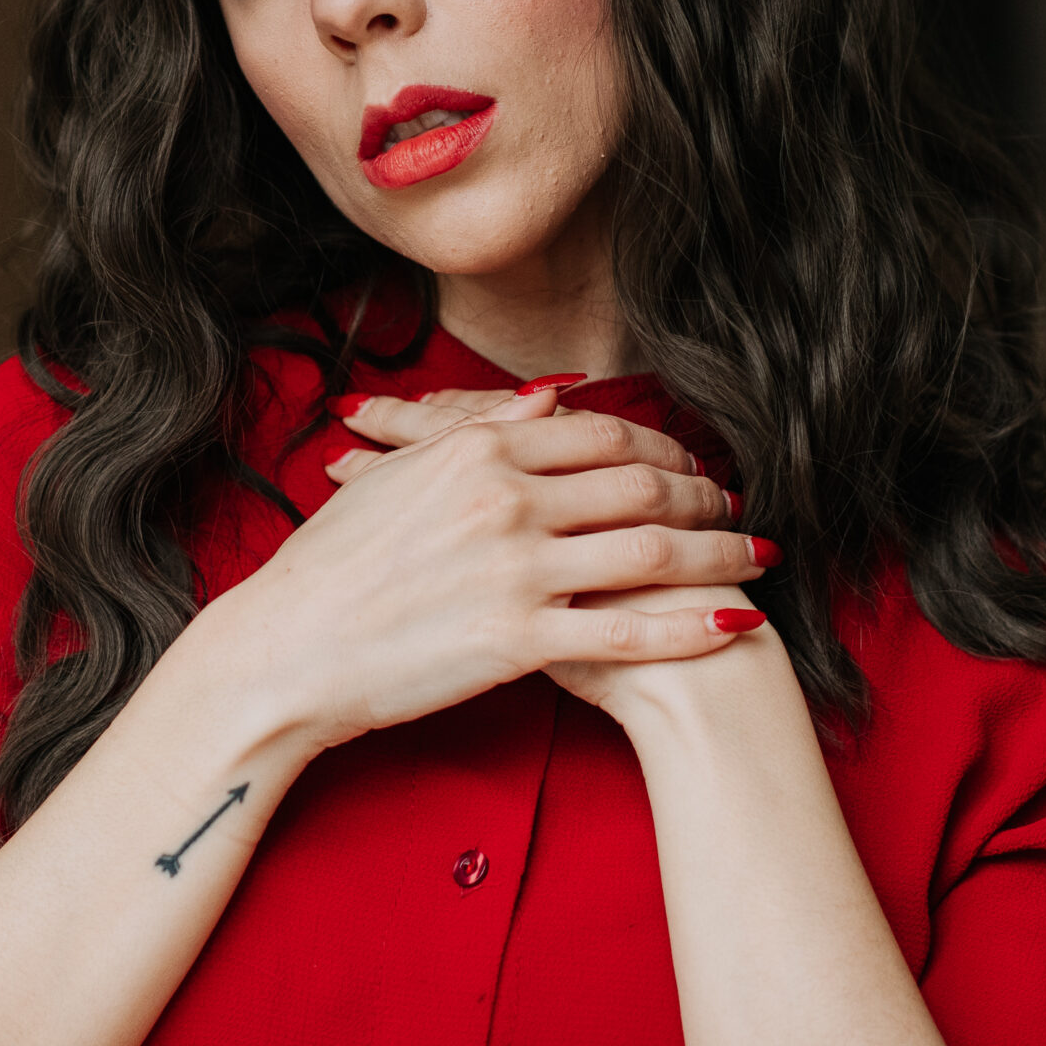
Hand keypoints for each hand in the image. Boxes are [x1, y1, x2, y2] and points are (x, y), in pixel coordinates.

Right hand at [329, 386, 773, 723]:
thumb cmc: (329, 564)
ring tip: (759, 559)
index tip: (692, 466)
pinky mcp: (519, 641)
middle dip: (703, 497)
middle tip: (739, 508)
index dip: (660, 449)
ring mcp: (515, 570)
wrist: (286, 648)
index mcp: (477, 453)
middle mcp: (504, 500)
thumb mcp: (398, 475)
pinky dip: (689, 627)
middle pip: (639, 486)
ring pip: (650, 553)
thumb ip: (480, 429)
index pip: (598, 435)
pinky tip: (732, 623)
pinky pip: (627, 632)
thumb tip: (550, 397)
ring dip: (718, 554)